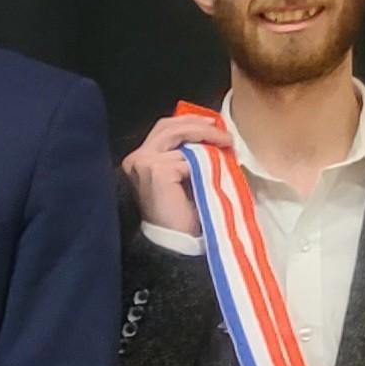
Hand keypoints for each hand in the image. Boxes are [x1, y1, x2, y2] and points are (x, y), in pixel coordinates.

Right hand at [121, 112, 232, 236]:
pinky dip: (206, 159)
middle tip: (224, 132)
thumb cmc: (181, 214)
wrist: (175, 242)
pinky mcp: (157, 171)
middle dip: (200, 125)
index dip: (190, 122)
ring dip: (207, 138)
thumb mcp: (183, 177)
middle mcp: (137, 158)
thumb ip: (188, 156)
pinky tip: (219, 166)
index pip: (164, 129)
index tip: (214, 125)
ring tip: (227, 144)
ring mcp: (144, 163)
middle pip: (169, 126)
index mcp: (140, 160)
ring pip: (179, 136)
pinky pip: (188, 157)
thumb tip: (213, 136)